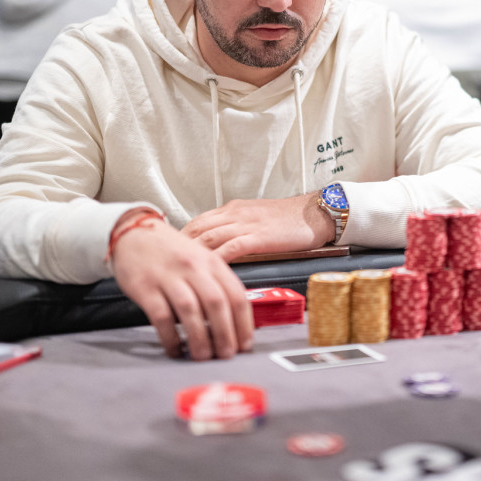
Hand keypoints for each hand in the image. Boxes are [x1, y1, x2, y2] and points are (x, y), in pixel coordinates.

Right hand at [109, 215, 253, 360]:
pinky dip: (171, 337)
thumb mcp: (201, 259)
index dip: (244, 324)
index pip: (236, 295)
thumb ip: (217, 284)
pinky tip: (175, 349)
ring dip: (200, 339)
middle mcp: (193, 267)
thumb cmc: (171, 252)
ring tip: (202, 356)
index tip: (244, 344)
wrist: (134, 233)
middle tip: (226, 355)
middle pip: (217, 304)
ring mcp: (169, 277)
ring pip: (191, 311)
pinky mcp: (146, 287)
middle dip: (225, 335)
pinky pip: (162, 317)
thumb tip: (233, 322)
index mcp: (212, 262)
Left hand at [182, 193, 333, 262]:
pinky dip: (216, 258)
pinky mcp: (259, 236)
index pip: (198, 221)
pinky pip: (231, 247)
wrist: (316, 213)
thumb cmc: (290, 219)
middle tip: (165, 264)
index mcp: (234, 209)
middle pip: (197, 228)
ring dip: (192, 255)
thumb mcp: (257, 218)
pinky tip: (206, 271)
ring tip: (178, 272)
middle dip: (178, 247)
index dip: (180, 237)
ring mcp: (246, 224)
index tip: (168, 251)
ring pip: (209, 237)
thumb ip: (237, 228)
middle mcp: (236, 213)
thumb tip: (219, 245)